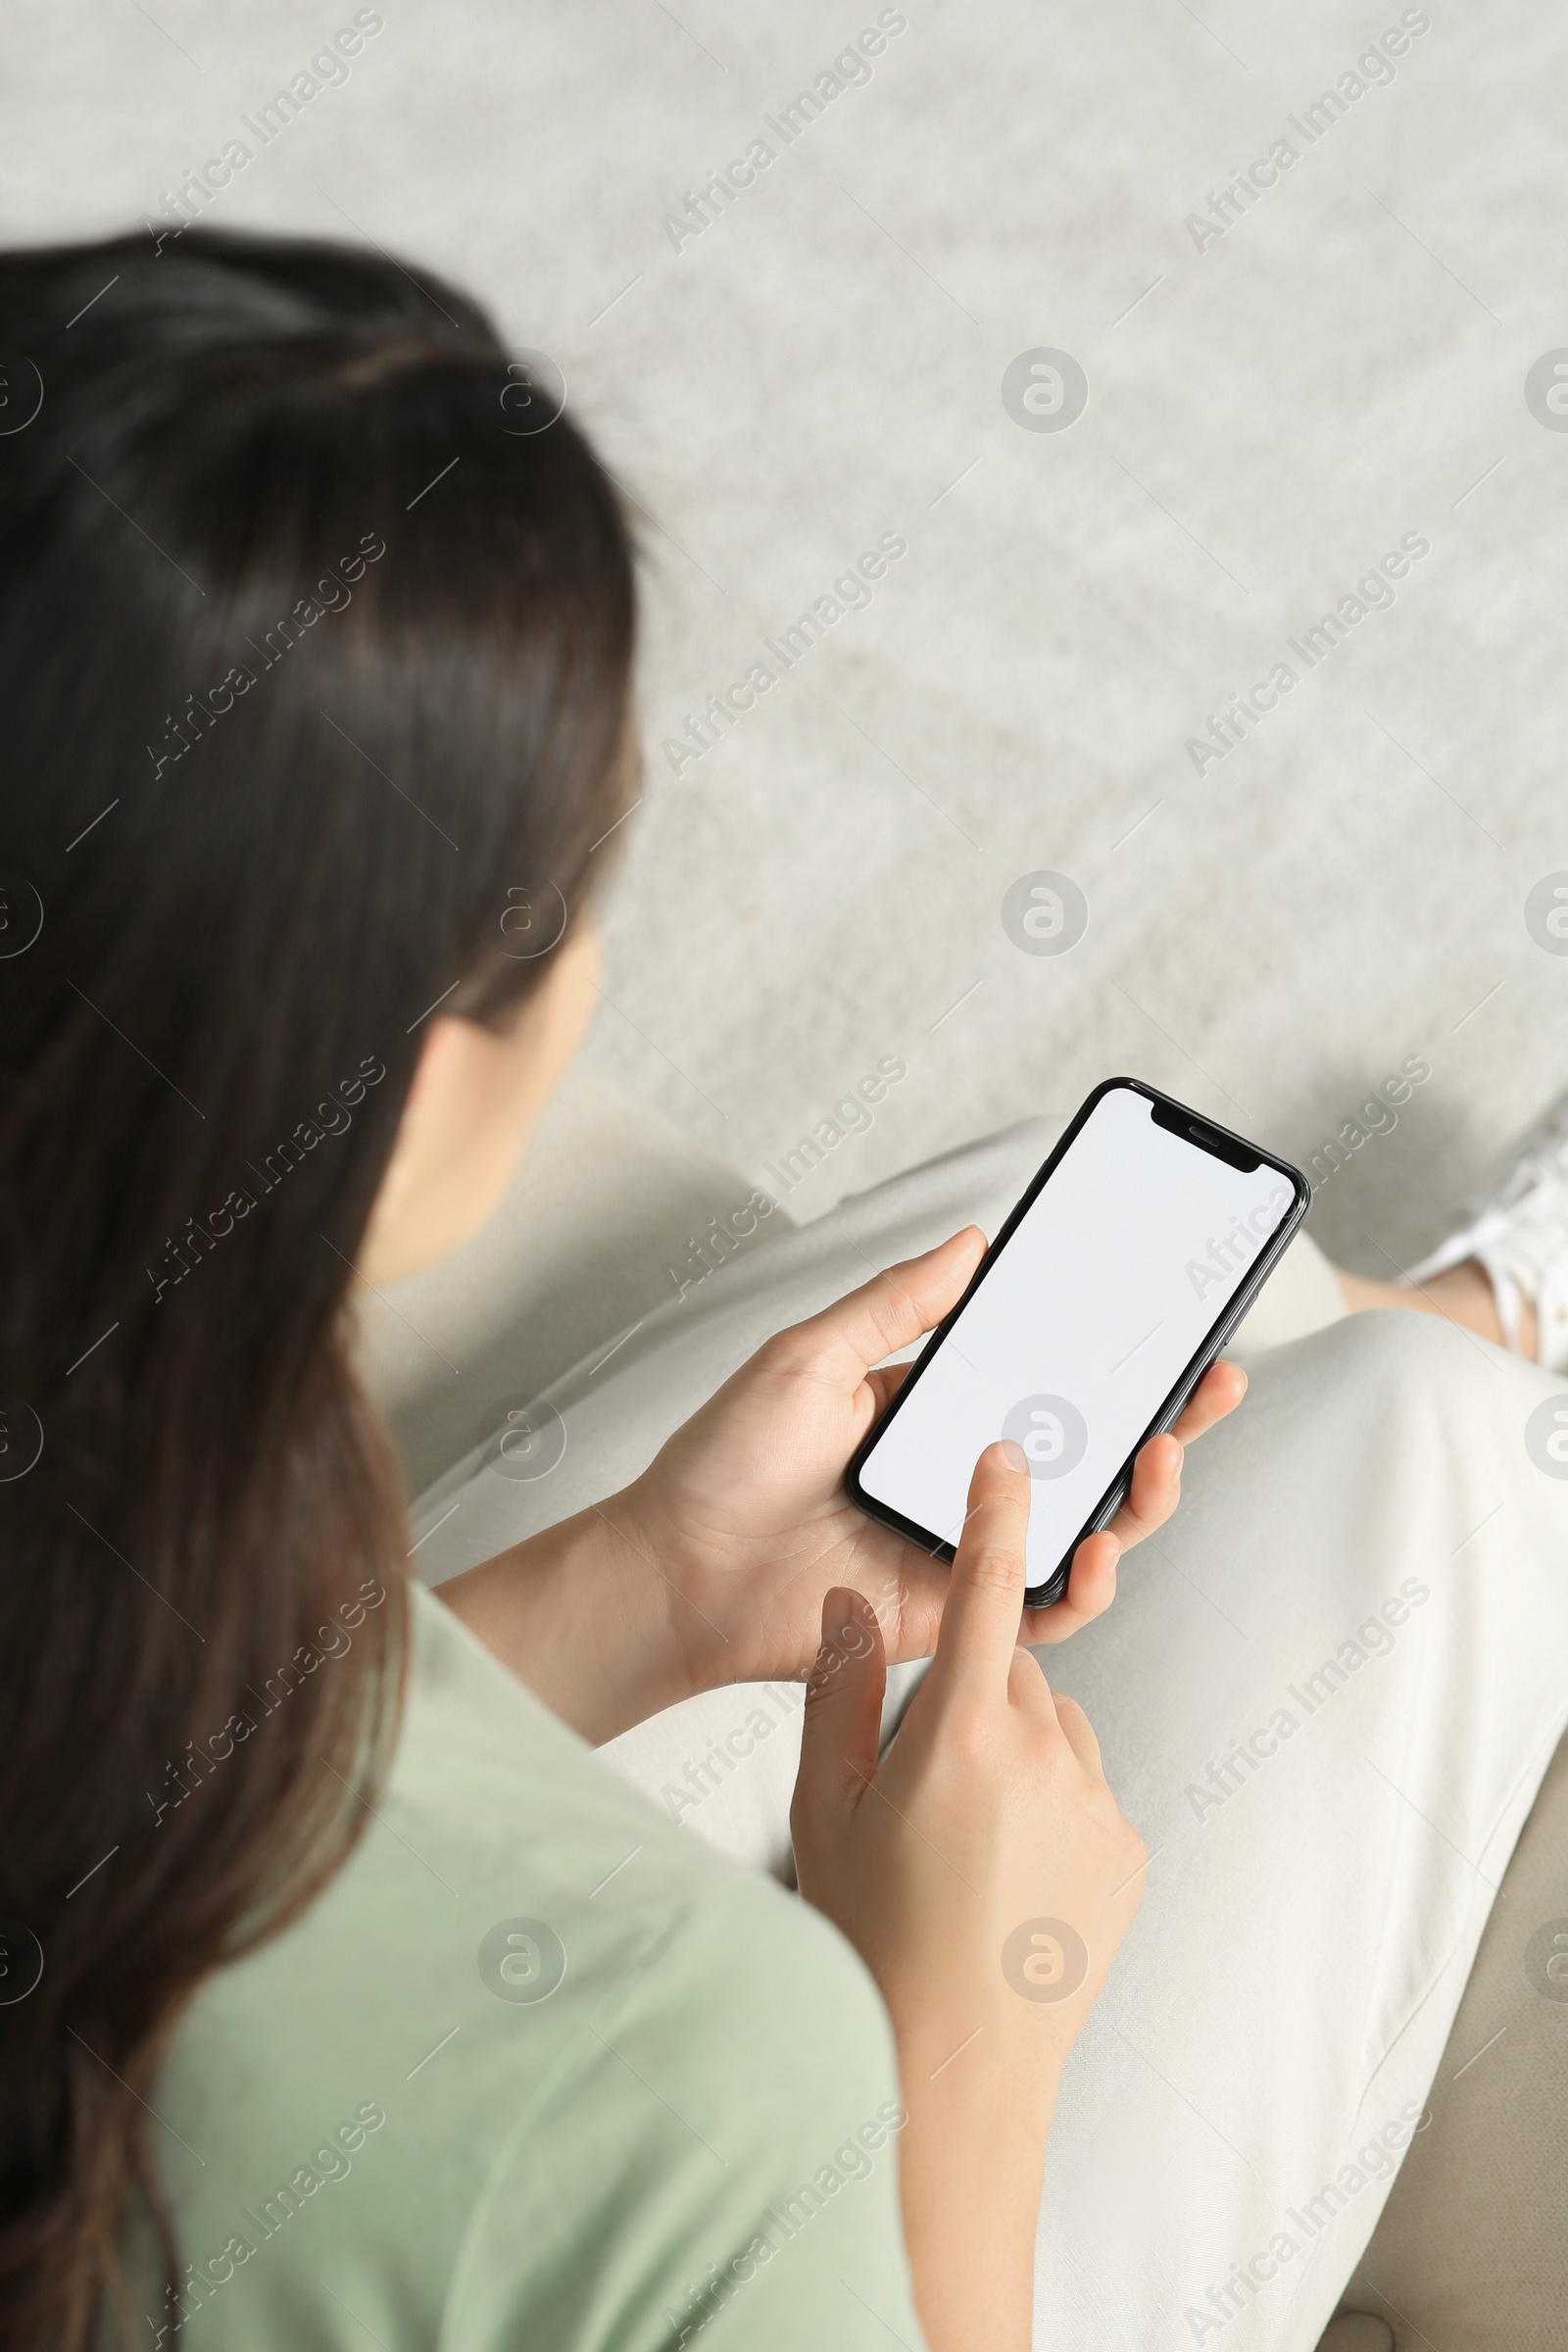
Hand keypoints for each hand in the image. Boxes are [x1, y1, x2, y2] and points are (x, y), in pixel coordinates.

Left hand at [620, 1227, 1244, 1695]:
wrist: (676, 1574)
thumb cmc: (724, 1465)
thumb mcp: (810, 1358)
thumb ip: (896, 1305)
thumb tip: (972, 1244)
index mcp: (935, 1411)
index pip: (1046, 1377)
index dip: (1113, 1355)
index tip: (1168, 1320)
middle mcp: (964, 1478)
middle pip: (1089, 1452)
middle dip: (1165, 1420)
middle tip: (1212, 1382)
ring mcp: (967, 1546)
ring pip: (1087, 1528)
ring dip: (1142, 1497)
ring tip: (1163, 1456)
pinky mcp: (956, 1613)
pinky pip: (1042, 1606)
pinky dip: (1085, 1582)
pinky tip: (1100, 1545)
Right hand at [791, 1441, 1145, 2351]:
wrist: (951, 2067)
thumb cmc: (869, 1939)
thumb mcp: (821, 1808)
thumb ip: (837, 1694)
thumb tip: (848, 1609)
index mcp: (959, 1732)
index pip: (986, 1590)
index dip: (997, 1513)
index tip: (1010, 1457)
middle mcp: (1044, 1754)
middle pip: (1012, 1670)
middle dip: (972, 1696)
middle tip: (922, 1781)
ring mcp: (1096, 1804)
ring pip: (1052, 1730)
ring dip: (1014, 1753)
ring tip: (962, 1843)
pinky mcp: (1127, 1852)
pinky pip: (1085, 1790)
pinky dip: (1051, 1807)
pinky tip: (1004, 1875)